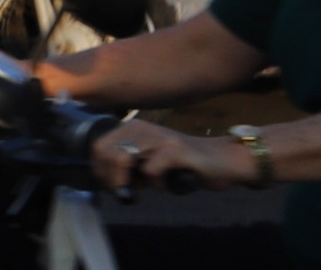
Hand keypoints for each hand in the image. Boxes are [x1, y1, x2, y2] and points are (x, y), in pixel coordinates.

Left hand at [86, 119, 253, 192]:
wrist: (222, 160)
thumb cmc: (183, 166)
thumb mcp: (149, 163)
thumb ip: (128, 168)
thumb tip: (106, 184)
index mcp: (131, 127)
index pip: (98, 147)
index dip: (100, 171)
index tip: (113, 187)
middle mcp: (140, 127)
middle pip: (106, 154)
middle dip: (112, 179)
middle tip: (129, 193)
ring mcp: (158, 137)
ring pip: (123, 159)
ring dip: (132, 182)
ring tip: (148, 188)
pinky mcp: (174, 149)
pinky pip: (151, 171)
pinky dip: (158, 184)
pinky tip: (171, 183)